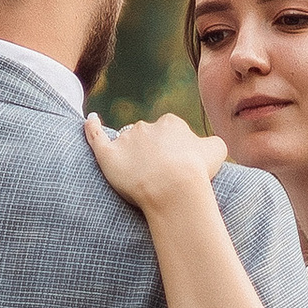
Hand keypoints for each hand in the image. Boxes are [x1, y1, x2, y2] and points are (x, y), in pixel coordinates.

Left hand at [86, 114, 227, 211]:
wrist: (175, 187)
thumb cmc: (198, 172)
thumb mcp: (217, 151)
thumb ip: (211, 143)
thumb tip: (207, 145)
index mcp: (171, 123)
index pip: (168, 131)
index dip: (171, 151)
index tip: (175, 167)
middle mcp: (147, 126)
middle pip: (146, 137)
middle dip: (150, 153)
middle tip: (158, 177)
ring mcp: (126, 139)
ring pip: (125, 142)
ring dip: (129, 153)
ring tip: (137, 176)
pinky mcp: (109, 154)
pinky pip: (96, 136)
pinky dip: (91, 127)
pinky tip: (90, 120)